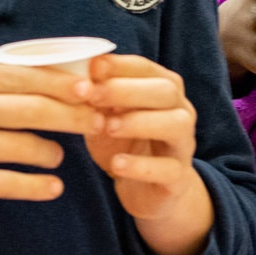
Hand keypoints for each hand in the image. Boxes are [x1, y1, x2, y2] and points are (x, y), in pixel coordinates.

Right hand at [0, 61, 96, 254]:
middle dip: (73, 117)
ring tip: (58, 157)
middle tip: (99, 124)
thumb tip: (54, 78)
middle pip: (32, 109)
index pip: (25, 77)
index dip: (66, 86)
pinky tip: (51, 188)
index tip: (95, 92)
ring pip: (22, 147)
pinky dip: (35, 186)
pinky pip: (6, 183)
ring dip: (51, 153)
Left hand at [79, 53, 212, 254]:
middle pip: (166, 91)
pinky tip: (117, 164)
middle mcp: (181, 112)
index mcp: (164, 89)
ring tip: (107, 127)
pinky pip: (168, 169)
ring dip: (140, 122)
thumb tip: (72, 76)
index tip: (93, 67)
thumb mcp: (106, 116)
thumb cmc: (123, 143)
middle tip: (93, 95)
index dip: (120, 65)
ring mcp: (182, 145)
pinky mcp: (178, 178)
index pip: (147, 68)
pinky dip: (141, 166)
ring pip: (175, 124)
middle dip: (127, 90)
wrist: (146, 189)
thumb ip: (96, 96)